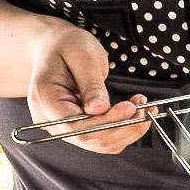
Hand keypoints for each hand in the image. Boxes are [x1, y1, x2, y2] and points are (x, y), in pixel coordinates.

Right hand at [27, 22, 152, 153]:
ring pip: (101, 143)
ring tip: (144, 106)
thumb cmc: (68, 46)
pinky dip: (125, 129)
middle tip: (145, 106)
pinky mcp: (80, 129)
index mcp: (45, 100)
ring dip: (128, 129)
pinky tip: (138, 114)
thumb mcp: (81, 56)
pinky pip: (106, 138)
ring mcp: (64, 128)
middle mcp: (51, 121)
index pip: (75, 125)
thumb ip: (90, 84)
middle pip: (90, 138)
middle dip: (123, 126)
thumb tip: (99, 110)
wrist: (58, 48)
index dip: (105, 122)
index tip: (130, 107)